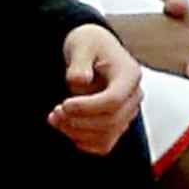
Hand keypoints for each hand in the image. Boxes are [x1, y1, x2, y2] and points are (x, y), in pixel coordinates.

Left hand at [51, 24, 141, 152]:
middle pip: (111, 121)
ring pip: (106, 135)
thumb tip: (81, 81)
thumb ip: (80, 63)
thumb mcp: (81, 44)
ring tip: (55, 118)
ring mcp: (128, 112)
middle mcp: (133, 95)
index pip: (114, 100)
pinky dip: (83, 142)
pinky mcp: (117, 124)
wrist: (93, 51)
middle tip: (54, 112)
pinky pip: (104, 144)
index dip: (87, 107)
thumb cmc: (89, 45)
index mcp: (130, 74)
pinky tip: (67, 127)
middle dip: (78, 121)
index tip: (64, 105)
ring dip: (76, 133)